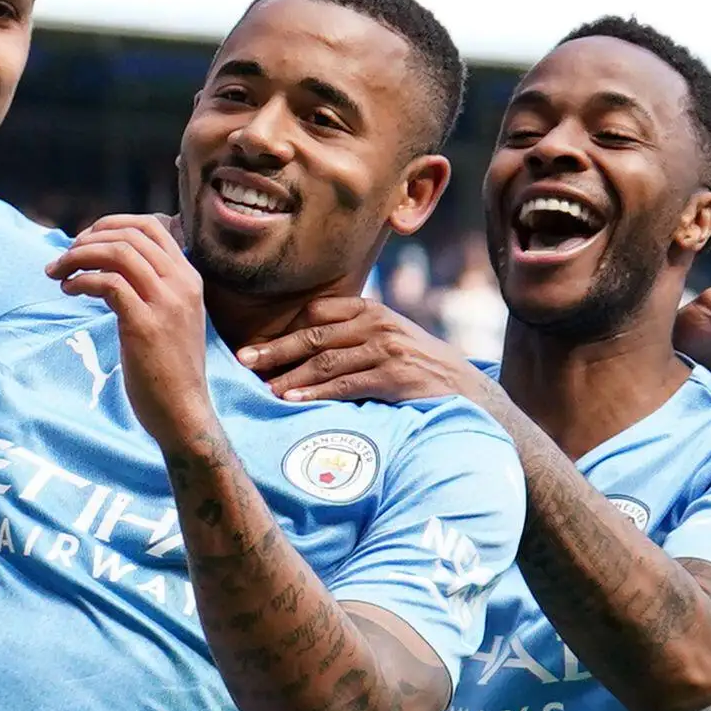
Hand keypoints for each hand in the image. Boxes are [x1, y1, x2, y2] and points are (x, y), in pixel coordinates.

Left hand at [50, 215, 217, 447]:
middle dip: (87, 239)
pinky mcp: (145, 326)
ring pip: (117, 253)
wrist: (183, 412)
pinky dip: (82, 280)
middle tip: (64, 258)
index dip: (111, 224)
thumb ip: (153, 288)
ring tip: (58, 273)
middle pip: (129, 235)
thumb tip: (112, 265)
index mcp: (188, 278)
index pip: (150, 226)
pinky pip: (109, 284)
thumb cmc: (169, 369)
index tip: (86, 239)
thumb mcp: (171, 317)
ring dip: (78, 257)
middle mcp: (181, 284)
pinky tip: (70, 290)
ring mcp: (166, 304)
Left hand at [235, 296, 485, 405]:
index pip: (317, 311)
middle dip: (275, 349)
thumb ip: (353, 337)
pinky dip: (317, 392)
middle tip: (243, 362)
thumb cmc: (420, 369)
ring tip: (263, 389)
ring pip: (326, 360)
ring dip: (290, 376)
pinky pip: (346, 383)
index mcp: (371, 310)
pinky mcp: (394, 375)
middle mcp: (376, 324)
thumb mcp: (389, 340)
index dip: (284, 329)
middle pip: (314, 334)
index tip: (256, 345)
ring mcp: (386, 348)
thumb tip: (303, 351)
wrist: (467, 391)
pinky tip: (295, 399)